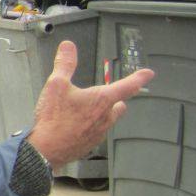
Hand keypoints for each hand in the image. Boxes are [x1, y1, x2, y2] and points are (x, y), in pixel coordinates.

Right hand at [25, 40, 153, 166]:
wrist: (47, 149)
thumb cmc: (54, 117)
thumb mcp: (56, 85)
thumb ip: (65, 64)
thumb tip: (68, 46)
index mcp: (102, 99)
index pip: (127, 86)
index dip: (138, 78)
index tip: (148, 74)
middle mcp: (105, 116)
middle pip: (119, 106)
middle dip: (117, 100)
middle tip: (108, 95)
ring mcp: (99, 132)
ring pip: (108, 120)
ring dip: (101, 113)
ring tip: (85, 111)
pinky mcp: (90, 144)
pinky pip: (95, 132)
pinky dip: (89, 127)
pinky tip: (74, 126)